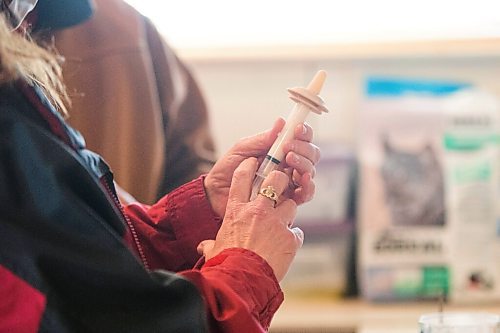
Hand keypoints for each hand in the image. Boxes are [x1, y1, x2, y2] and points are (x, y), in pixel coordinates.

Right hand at [198, 158, 303, 280]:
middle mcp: (257, 211)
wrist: (241, 280)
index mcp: (236, 211)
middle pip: (275, 180)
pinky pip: (297, 232)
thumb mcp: (214, 250)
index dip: (248, 166)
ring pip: (291, 204)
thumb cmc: (224, 264)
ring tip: (283, 224)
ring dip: (288, 212)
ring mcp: (276, 222)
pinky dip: (293, 238)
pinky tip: (286, 246)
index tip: (253, 162)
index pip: (241, 178)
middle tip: (280, 187)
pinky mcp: (290, 237)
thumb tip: (202, 247)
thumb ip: (210, 245)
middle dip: (280, 180)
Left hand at [204, 118, 319, 216]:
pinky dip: (308, 186)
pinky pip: (305, 194)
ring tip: (289, 161)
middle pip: (310, 155)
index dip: (304, 133)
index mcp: (278, 151)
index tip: (297, 130)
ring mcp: (288, 183)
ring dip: (304, 164)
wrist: (216, 195)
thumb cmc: (227, 170)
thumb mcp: (241, 150)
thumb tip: (281, 123)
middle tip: (288, 149)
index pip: (300, 139)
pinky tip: (301, 180)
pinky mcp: (287, 201)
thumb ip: (261, 139)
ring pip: (309, 172)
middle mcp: (287, 166)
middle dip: (304, 149)